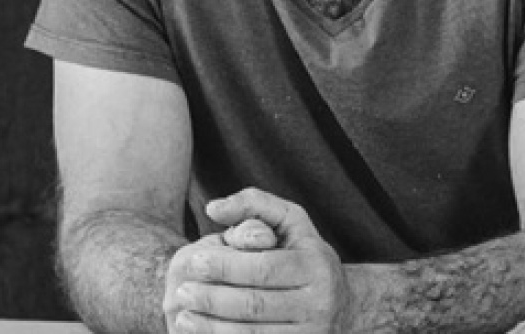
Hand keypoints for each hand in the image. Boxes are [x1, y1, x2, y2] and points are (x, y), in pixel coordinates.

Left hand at [164, 187, 352, 333]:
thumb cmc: (303, 252)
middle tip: (182, 292)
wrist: (342, 302)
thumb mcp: (289, 219)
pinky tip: (202, 333)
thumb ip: (253, 204)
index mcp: (316, 266)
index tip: (194, 260)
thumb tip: (213, 209)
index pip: (263, 268)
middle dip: (213, 299)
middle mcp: (319, 304)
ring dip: (212, 328)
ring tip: (183, 316)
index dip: (225, 266)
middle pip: (255, 304)